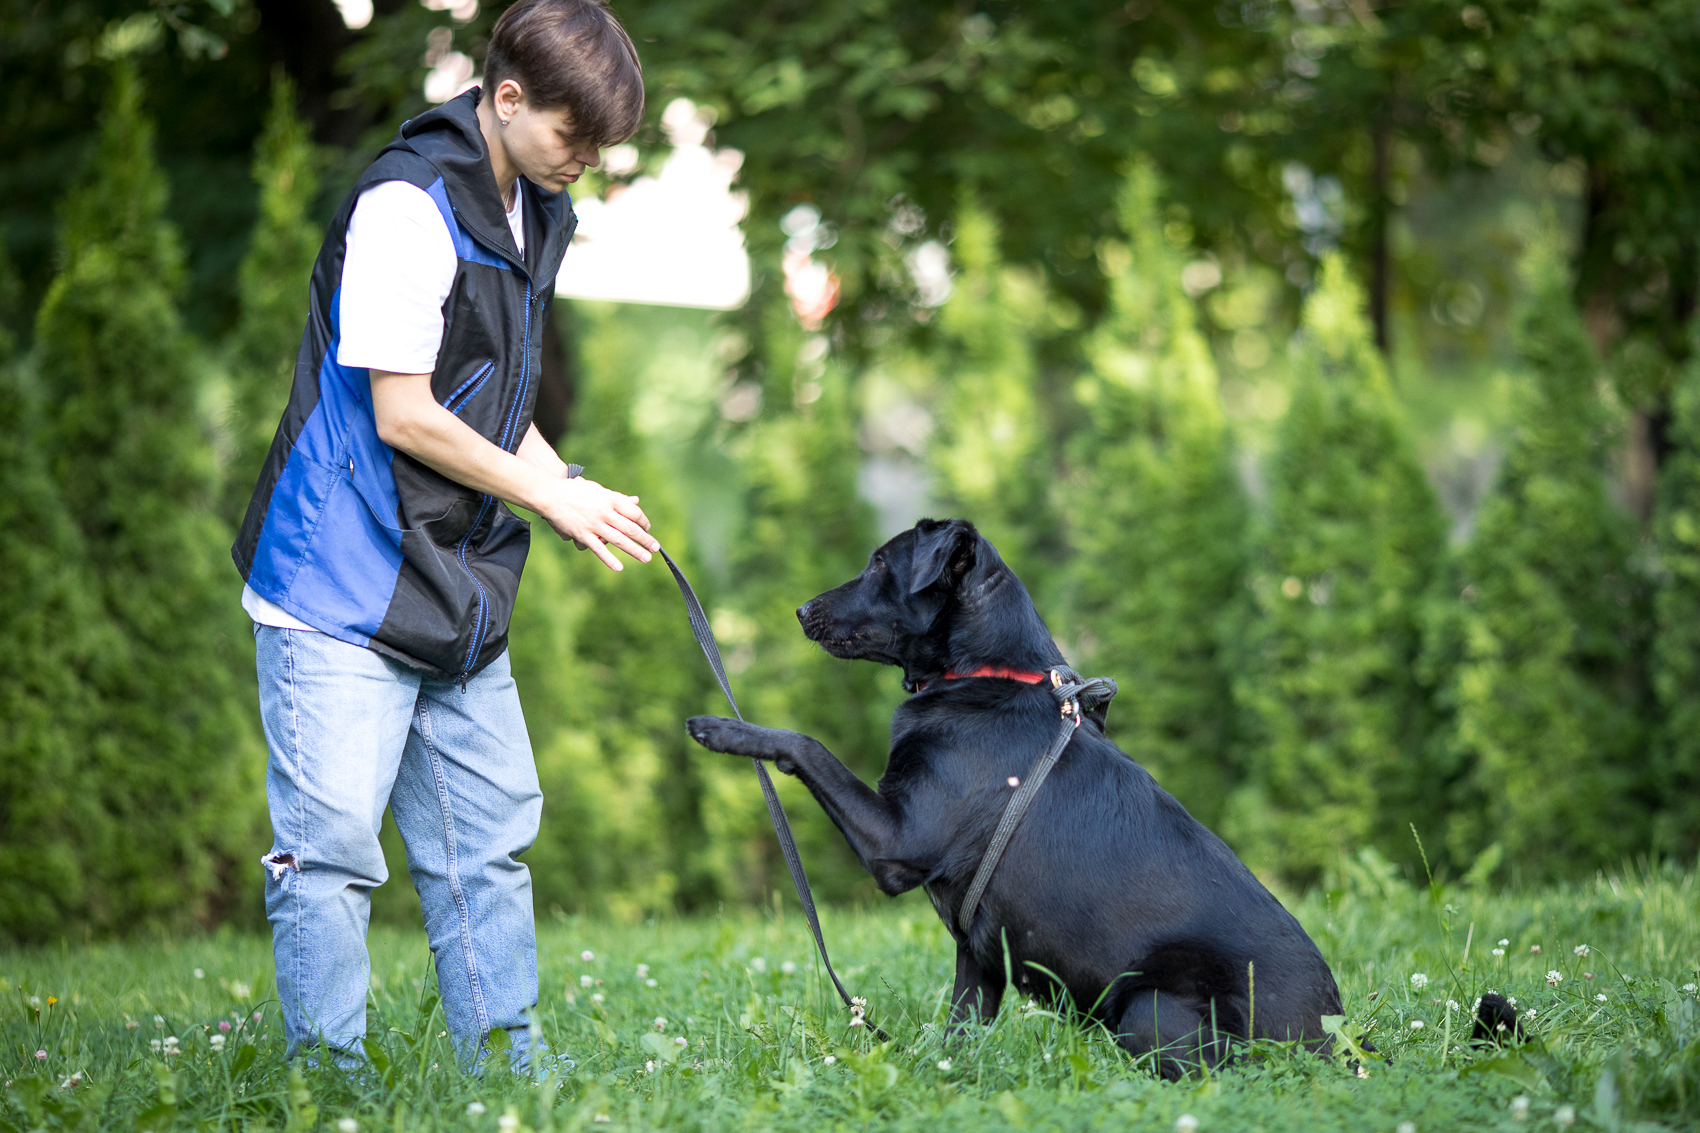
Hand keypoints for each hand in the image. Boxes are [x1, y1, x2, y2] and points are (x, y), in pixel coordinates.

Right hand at [536, 473, 657, 570]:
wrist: (551, 494)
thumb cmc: (576, 491)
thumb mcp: (599, 490)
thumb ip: (617, 498)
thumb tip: (635, 501)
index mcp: (610, 499)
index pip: (634, 512)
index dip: (643, 522)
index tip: (647, 528)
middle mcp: (604, 512)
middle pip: (630, 528)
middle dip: (645, 539)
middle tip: (656, 548)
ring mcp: (594, 525)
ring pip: (619, 540)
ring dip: (634, 550)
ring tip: (647, 558)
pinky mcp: (582, 534)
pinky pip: (598, 549)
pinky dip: (609, 559)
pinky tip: (620, 568)